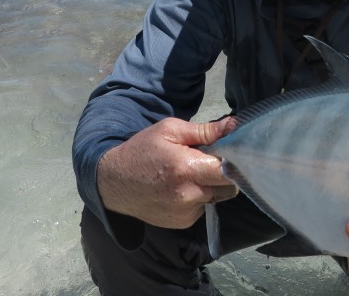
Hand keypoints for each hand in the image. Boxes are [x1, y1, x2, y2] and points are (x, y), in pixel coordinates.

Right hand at [97, 117, 238, 228]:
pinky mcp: (181, 223)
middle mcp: (189, 195)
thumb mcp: (170, 130)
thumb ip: (205, 130)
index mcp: (186, 169)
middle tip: (207, 160)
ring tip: (191, 173)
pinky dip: (199, 198)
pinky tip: (182, 187)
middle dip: (223, 173)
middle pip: (228, 187)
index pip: (228, 170)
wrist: (114, 181)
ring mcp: (185, 213)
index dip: (234, 160)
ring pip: (217, 198)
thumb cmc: (142, 149)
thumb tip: (234, 125)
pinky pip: (203, 208)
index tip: (229, 151)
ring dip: (211, 186)